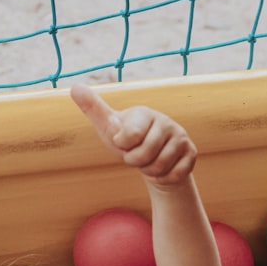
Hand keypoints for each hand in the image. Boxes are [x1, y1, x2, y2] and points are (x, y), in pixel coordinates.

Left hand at [71, 84, 196, 186]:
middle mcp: (165, 121)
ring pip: (159, 167)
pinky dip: (164, 178)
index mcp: (144, 112)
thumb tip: (75, 87)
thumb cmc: (127, 141)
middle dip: (134, 162)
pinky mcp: (191, 152)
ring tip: (148, 161)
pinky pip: (174, 174)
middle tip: (136, 155)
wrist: (153, 160)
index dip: (123, 146)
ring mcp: (181, 136)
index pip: (129, 137)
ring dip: (149, 171)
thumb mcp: (108, 128)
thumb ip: (93, 108)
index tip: (124, 141)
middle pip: (143, 155)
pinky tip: (162, 169)